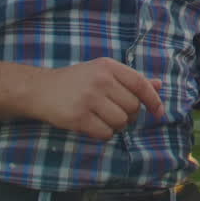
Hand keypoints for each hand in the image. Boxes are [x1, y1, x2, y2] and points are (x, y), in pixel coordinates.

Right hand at [25, 58, 164, 140]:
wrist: (40, 89)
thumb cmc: (77, 81)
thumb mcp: (104, 72)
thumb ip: (131, 79)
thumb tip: (159, 85)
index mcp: (109, 66)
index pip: (140, 84)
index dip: (153, 99)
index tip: (159, 112)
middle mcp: (100, 80)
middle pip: (132, 106)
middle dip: (129, 115)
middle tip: (115, 112)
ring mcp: (89, 98)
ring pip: (121, 122)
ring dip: (117, 126)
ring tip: (103, 119)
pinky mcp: (78, 117)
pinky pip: (106, 133)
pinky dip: (105, 134)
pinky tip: (94, 126)